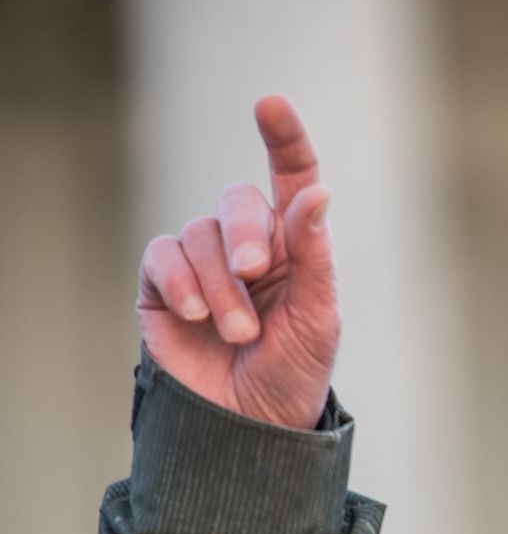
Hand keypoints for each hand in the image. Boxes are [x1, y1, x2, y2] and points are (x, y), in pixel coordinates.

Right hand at [136, 95, 338, 429]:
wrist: (250, 429)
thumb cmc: (294, 374)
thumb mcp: (319, 318)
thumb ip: (314, 255)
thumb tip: (317, 193)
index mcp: (297, 248)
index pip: (292, 179)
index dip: (285, 139)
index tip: (271, 103)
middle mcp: (249, 247)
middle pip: (239, 201)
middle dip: (248, 232)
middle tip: (257, 273)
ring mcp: (205, 265)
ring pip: (201, 233)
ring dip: (221, 282)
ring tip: (237, 331)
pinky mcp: (163, 286)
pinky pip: (163, 255)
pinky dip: (181, 279)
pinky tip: (196, 313)